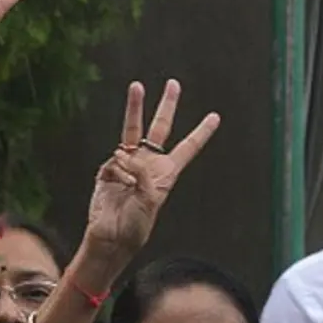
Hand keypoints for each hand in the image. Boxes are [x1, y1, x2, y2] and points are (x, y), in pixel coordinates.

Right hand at [82, 80, 219, 261]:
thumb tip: (123, 154)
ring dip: (135, 108)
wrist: (110, 237)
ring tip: (137, 86)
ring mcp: (127, 165)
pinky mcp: (108, 169)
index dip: (201, 133)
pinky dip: (117, 170)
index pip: (187, 148)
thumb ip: (142, 173)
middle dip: (167, 106)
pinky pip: (114, 160)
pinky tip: (116, 184)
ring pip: (132, 130)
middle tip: (173, 84)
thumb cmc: (135, 226)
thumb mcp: (150, 200)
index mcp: (166, 173)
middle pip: (160, 128)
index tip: (214, 117)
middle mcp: (148, 164)